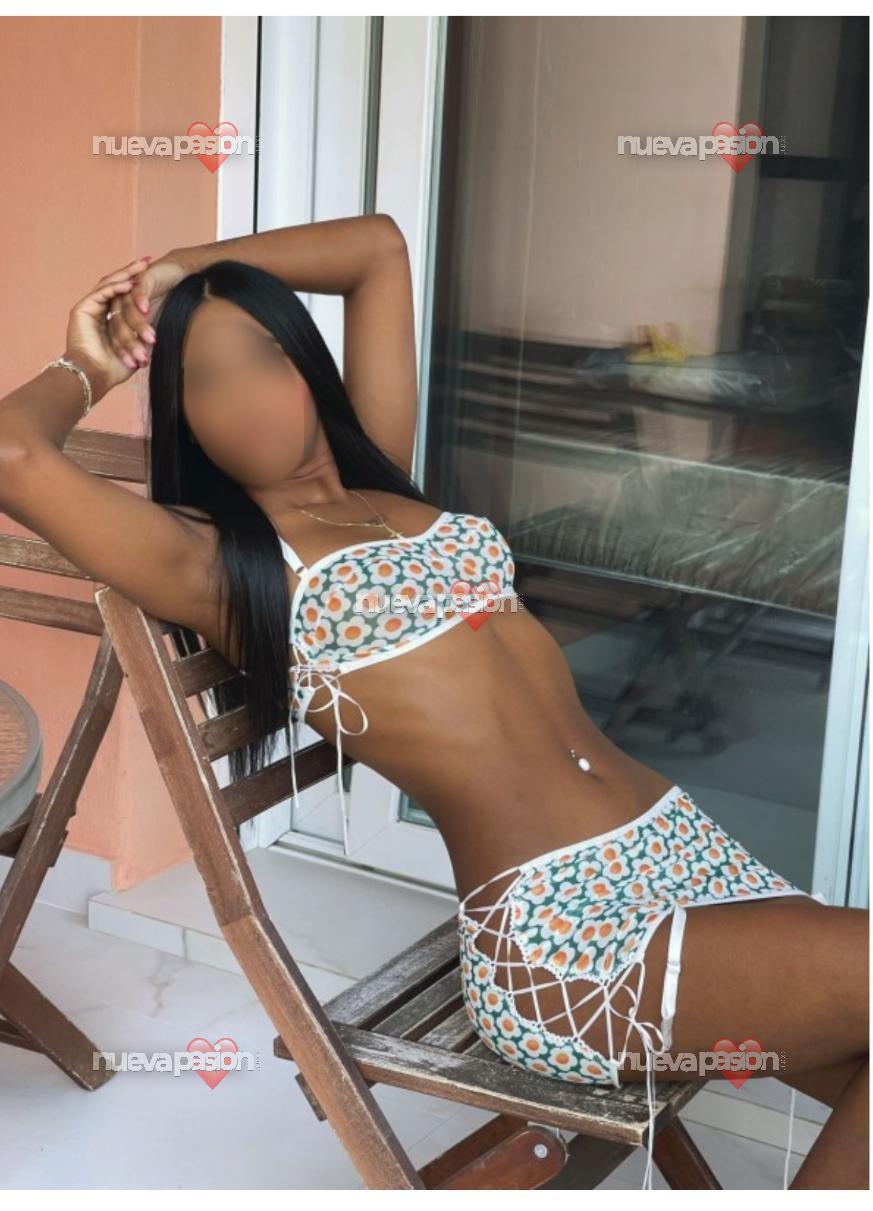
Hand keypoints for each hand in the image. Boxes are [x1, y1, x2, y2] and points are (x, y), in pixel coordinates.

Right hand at [64, 254, 187, 398]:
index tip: (155, 275)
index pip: (124, 296)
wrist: (93, 377)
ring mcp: (88, 308)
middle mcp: (97, 310)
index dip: (138, 285)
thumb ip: (144, 337)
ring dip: (125, 274)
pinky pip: (101, 293)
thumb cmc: (114, 370)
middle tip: (148, 261)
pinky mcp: (81, 309)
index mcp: (108, 318)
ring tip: (141, 266)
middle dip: (132, 273)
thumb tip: (161, 333)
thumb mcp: (136, 348)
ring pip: (108, 285)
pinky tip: (129, 282)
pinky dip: (115, 287)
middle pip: (116, 285)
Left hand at [104, 252, 188, 368]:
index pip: (118, 335)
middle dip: (131, 343)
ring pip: (129, 310)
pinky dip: (141, 300)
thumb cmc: (166, 300)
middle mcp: (121, 301)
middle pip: (120, 324)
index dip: (126, 351)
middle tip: (142, 358)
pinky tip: (146, 311)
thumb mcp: (155, 322)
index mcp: (120, 314)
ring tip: (151, 339)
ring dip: (139, 326)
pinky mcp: (141, 278)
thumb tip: (144, 361)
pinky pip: (138, 290)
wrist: (177, 275)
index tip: (134, 367)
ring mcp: (129, 289)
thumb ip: (145, 337)